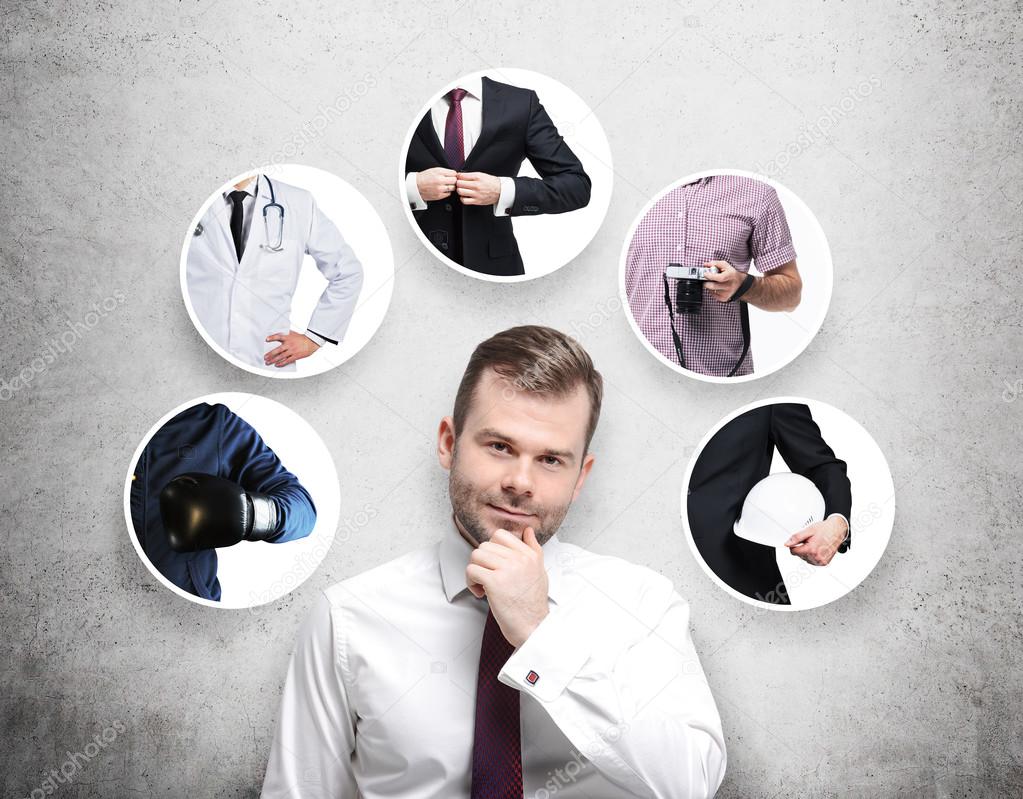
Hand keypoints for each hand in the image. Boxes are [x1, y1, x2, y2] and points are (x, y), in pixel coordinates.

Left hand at [264, 331, 319, 367]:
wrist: (312, 342)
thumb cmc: (302, 338)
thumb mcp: (293, 334)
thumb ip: (286, 334)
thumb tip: (279, 334)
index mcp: (288, 338)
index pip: (278, 336)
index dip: (272, 337)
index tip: (266, 339)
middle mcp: (289, 344)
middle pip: (277, 350)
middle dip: (270, 354)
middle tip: (265, 357)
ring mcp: (292, 351)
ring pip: (281, 356)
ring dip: (273, 360)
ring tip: (268, 362)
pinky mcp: (295, 356)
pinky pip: (287, 361)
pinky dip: (281, 363)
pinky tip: (277, 365)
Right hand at [417, 167, 457, 200]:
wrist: (416, 186)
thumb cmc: (425, 177)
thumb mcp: (434, 170)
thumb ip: (445, 171)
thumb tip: (454, 174)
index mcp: (439, 172)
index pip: (454, 173)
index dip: (454, 174)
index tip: (452, 175)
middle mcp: (440, 180)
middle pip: (455, 181)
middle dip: (453, 180)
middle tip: (449, 180)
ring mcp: (440, 189)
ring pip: (453, 188)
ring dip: (451, 186)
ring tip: (445, 185)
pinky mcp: (439, 196)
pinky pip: (449, 194)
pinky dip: (447, 192)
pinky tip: (442, 189)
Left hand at [455, 171, 501, 205]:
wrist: (500, 191)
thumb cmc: (491, 182)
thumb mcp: (481, 175)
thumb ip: (471, 175)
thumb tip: (460, 175)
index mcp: (477, 177)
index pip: (461, 176)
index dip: (458, 176)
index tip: (459, 178)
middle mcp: (476, 185)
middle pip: (459, 184)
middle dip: (458, 183)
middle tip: (459, 184)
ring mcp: (476, 194)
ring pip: (460, 191)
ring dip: (459, 190)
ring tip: (462, 189)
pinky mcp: (477, 201)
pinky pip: (464, 200)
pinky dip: (462, 198)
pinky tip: (465, 196)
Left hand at [465, 527, 549, 647]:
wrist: (534, 627)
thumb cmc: (534, 603)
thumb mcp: (540, 571)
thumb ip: (533, 549)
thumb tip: (527, 530)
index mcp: (530, 554)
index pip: (500, 535)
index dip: (492, 549)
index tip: (494, 565)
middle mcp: (520, 559)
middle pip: (485, 545)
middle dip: (482, 562)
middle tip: (488, 578)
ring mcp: (507, 569)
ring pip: (476, 555)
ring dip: (474, 571)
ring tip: (483, 585)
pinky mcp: (494, 582)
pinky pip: (471, 570)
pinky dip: (471, 582)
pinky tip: (481, 593)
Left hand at [701, 260, 745, 302]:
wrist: (740, 285)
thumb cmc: (731, 274)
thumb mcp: (726, 266)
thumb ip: (715, 264)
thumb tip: (705, 265)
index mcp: (730, 276)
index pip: (720, 278)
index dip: (710, 276)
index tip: (705, 274)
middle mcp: (729, 286)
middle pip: (713, 286)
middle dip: (706, 282)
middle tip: (705, 279)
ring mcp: (726, 293)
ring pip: (711, 290)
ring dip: (709, 286)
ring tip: (713, 282)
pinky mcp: (723, 298)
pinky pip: (712, 294)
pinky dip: (711, 290)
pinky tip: (716, 287)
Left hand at [784, 515, 848, 565]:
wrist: (837, 531)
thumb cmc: (825, 529)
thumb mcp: (808, 530)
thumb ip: (796, 538)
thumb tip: (787, 544)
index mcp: (812, 549)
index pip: (794, 552)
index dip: (794, 545)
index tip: (799, 541)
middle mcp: (817, 557)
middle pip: (800, 556)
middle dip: (802, 548)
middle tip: (810, 541)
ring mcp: (821, 561)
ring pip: (806, 559)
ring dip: (807, 552)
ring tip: (815, 544)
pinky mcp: (824, 563)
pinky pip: (813, 561)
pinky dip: (813, 555)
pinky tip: (817, 548)